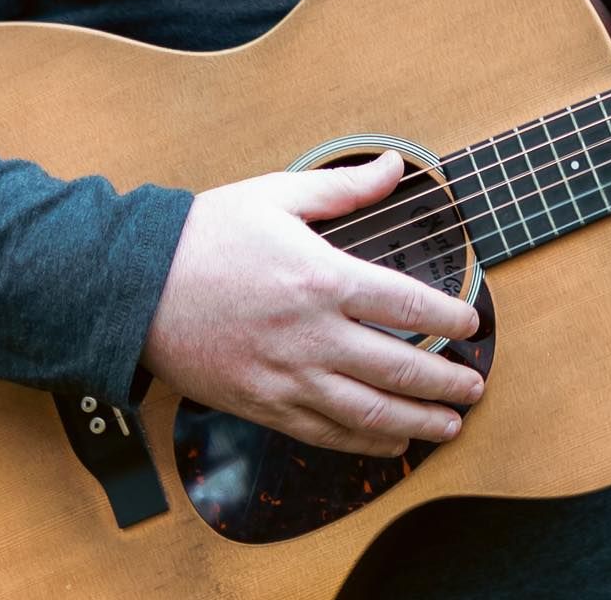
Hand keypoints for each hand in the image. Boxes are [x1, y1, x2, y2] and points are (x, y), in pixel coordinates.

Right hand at [140, 151, 482, 456]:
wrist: (134, 288)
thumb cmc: (204, 237)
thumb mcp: (277, 195)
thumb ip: (343, 188)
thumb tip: (393, 166)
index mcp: (322, 278)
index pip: (406, 303)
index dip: (449, 317)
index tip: (471, 322)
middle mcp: (312, 335)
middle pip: (399, 367)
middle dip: (446, 380)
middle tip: (476, 383)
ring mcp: (288, 378)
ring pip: (369, 412)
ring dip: (418, 421)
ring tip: (451, 424)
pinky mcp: (263, 405)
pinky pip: (325, 434)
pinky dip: (366, 443)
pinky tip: (391, 441)